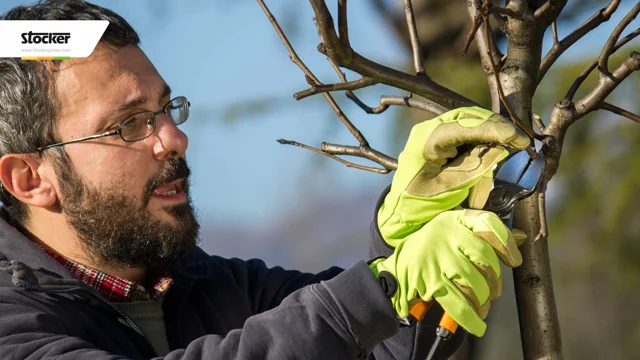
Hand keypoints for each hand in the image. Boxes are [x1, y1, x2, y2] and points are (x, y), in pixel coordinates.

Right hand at [371, 209, 526, 336]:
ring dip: (483, 298)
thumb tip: (522, 238)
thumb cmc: (432, 249)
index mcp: (453, 219)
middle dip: (494, 279)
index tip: (514, 260)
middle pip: (485, 257)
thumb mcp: (454, 232)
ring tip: (482, 303)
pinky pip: (459, 303)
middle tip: (493, 290)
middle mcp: (446, 235)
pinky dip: (471, 318)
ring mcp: (438, 258)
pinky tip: (478, 324)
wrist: (396, 268)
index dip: (506, 243)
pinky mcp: (431, 282)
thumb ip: (486, 235)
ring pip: (475, 282)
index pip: (487, 223)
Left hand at [377, 106, 529, 246]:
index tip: (520, 140)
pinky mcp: (438, 140)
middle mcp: (428, 129)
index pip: (467, 126)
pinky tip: (496, 147)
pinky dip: (481, 138)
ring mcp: (432, 132)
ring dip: (490, 131)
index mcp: (427, 139)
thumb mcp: (451, 186)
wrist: (402, 214)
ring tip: (512, 143)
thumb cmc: (422, 203)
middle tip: (520, 141)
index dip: (496, 130)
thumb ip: (476, 166)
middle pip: (469, 117)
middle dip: (496, 127)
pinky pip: (464, 131)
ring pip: (469, 121)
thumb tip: (501, 149)